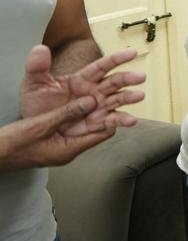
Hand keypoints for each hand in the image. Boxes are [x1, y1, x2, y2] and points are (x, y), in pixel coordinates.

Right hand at [0, 95, 118, 171]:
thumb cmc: (13, 145)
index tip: (119, 97)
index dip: (113, 116)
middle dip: (107, 110)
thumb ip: (66, 113)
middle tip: (119, 91)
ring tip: (102, 92)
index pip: (103, 133)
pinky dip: (77, 113)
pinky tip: (79, 101)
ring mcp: (62, 145)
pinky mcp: (53, 140)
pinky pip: (71, 126)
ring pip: (84, 125)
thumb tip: (92, 101)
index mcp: (70, 149)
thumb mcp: (41, 126)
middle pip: (97, 128)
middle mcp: (70, 148)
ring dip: (92, 110)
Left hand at [21, 45, 144, 135]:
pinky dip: (123, 120)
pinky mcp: (99, 124)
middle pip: (115, 82)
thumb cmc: (37, 104)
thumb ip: (37, 67)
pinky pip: (113, 121)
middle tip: (140, 77)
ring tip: (138, 96)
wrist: (35, 129)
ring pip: (118, 100)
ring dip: (129, 97)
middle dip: (128, 78)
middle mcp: (95, 92)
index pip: (102, 66)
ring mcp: (99, 108)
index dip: (117, 59)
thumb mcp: (33, 84)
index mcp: (83, 79)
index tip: (132, 52)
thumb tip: (39, 48)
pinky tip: (131, 120)